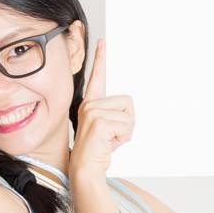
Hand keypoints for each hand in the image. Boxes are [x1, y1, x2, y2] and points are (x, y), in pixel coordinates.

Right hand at [68, 38, 135, 179]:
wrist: (85, 169)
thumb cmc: (96, 152)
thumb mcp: (105, 130)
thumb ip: (112, 116)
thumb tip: (128, 111)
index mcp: (91, 104)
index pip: (97, 77)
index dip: (100, 59)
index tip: (103, 42)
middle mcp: (90, 105)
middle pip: (127, 103)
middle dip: (127, 123)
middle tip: (112, 137)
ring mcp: (93, 111)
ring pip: (128, 116)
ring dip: (125, 132)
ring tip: (110, 141)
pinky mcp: (99, 121)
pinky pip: (125, 126)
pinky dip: (122, 139)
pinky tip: (108, 145)